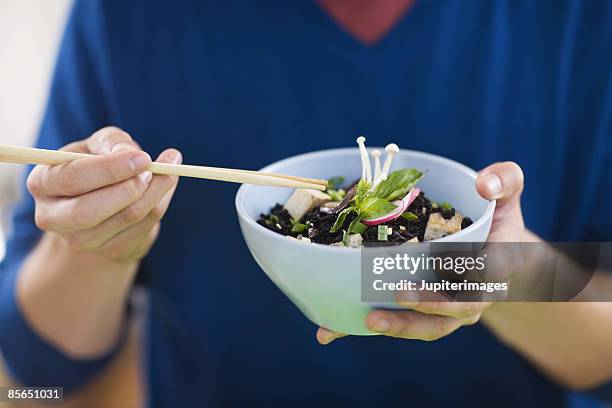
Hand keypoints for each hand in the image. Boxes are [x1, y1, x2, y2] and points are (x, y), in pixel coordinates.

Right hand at [27, 126, 181, 263]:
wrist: (103, 203)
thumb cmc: (97, 165)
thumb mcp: (99, 144)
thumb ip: (113, 143)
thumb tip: (133, 155)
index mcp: (43, 183)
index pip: (73, 178)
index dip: (111, 168)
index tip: (143, 158)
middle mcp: (53, 217)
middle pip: (89, 211)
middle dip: (128, 188)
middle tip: (152, 169)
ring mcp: (81, 240)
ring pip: (125, 218)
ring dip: (154, 193)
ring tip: (168, 171)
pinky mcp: (110, 251)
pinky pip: (143, 227)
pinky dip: (159, 204)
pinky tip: (163, 188)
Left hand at [317, 161, 525, 344]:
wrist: (497, 254)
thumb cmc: (496, 219)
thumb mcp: (506, 193)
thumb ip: (505, 180)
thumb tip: (483, 184)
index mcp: (498, 264)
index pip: (491, 273)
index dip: (470, 272)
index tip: (444, 262)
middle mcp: (476, 295)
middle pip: (456, 310)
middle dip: (428, 304)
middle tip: (398, 295)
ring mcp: (450, 311)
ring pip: (429, 326)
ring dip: (401, 326)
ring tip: (368, 322)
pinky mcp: (425, 315)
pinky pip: (402, 324)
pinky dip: (371, 329)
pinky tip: (335, 329)